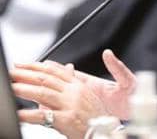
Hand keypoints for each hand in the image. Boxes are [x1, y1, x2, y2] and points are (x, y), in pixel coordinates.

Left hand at [11, 50, 135, 138]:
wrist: (105, 131)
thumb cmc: (96, 115)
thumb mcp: (87, 94)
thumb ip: (74, 81)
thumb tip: (67, 67)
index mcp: (78, 85)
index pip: (54, 71)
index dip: (37, 65)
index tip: (23, 63)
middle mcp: (74, 92)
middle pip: (46, 79)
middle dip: (27, 74)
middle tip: (13, 71)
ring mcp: (70, 105)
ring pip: (44, 93)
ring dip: (25, 89)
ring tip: (12, 87)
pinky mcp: (67, 119)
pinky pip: (44, 116)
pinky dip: (29, 115)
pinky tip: (19, 113)